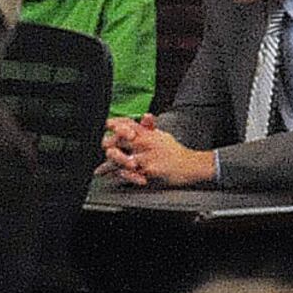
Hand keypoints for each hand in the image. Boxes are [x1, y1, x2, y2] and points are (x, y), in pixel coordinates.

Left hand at [102, 116, 216, 189]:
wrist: (191, 165)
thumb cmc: (174, 152)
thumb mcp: (161, 136)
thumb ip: (149, 128)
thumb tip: (144, 116)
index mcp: (148, 133)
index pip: (127, 123)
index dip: (115, 124)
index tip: (107, 126)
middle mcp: (146, 142)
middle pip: (121, 139)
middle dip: (108, 143)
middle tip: (104, 148)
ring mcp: (148, 156)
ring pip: (124, 158)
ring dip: (113, 160)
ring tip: (102, 168)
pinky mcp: (151, 170)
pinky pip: (133, 173)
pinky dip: (124, 175)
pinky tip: (118, 175)